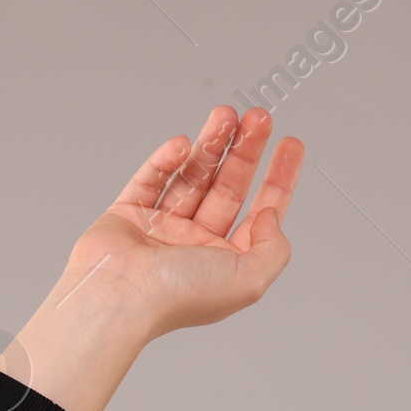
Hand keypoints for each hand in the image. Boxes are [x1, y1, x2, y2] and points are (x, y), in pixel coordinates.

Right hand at [72, 106, 304, 339]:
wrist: (120, 296)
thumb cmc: (179, 295)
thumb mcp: (249, 281)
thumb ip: (272, 250)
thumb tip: (270, 216)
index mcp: (225, 263)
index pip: (259, 214)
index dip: (278, 179)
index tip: (290, 144)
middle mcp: (195, 246)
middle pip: (228, 187)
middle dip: (246, 150)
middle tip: (259, 117)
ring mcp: (162, 228)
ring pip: (193, 176)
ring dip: (211, 143)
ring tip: (225, 115)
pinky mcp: (129, 214)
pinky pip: (152, 178)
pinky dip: (166, 159)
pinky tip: (181, 144)